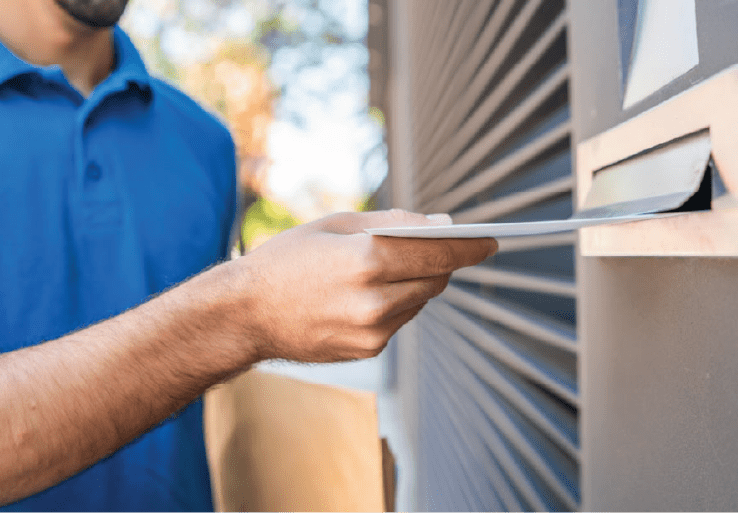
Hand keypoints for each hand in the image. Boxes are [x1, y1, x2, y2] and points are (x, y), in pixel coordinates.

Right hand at [225, 209, 496, 362]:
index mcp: (368, 261)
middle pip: (437, 278)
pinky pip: (401, 319)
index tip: (492, 241)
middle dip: (442, 259)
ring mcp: (373, 331)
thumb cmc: (286, 260)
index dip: (471, 245)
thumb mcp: (336, 224)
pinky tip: (369, 292)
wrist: (245, 314)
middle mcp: (376, 301)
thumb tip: (442, 225)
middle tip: (437, 243)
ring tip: (390, 266)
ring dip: (418, 281)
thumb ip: (394, 223)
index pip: (441, 252)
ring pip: (421, 300)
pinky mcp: (368, 349)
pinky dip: (397, 302)